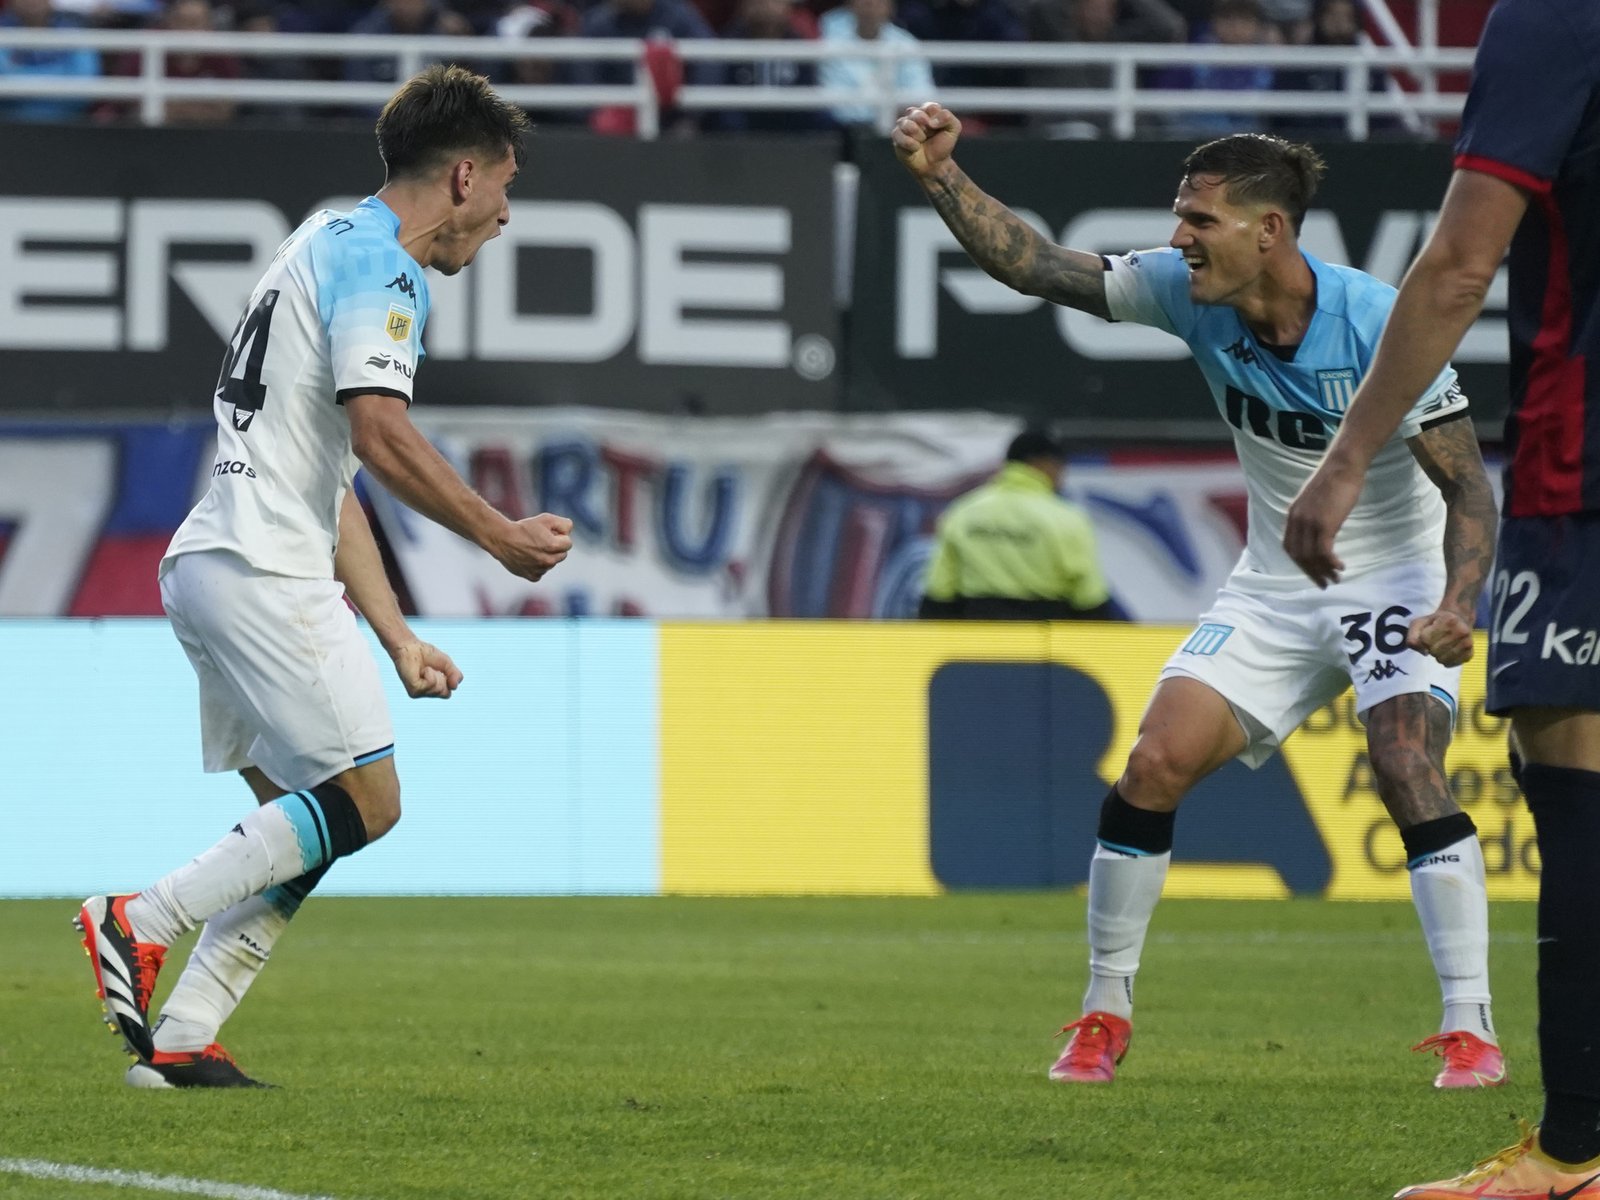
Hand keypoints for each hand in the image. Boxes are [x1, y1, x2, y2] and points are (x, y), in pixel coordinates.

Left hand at [391, 640, 463, 698]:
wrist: (411, 647)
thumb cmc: (426, 655)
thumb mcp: (447, 663)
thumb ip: (455, 675)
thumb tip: (454, 687)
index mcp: (433, 689)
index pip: (447, 693)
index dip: (448, 680)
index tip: (439, 670)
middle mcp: (426, 693)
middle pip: (445, 694)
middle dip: (442, 678)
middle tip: (431, 669)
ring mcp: (419, 693)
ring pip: (438, 689)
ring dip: (435, 675)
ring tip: (425, 669)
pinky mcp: (413, 691)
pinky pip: (430, 684)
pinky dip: (429, 674)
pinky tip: (421, 671)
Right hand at [493, 512, 572, 581]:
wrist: (502, 539)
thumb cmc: (525, 528)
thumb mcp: (546, 518)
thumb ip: (564, 524)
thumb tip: (569, 533)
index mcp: (553, 546)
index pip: (568, 543)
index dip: (559, 536)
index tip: (548, 533)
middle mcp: (548, 561)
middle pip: (562, 554)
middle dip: (555, 547)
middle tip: (540, 541)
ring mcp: (540, 570)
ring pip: (551, 563)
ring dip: (546, 556)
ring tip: (531, 548)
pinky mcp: (532, 576)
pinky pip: (541, 572)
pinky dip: (537, 566)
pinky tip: (528, 557)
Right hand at [892, 102, 961, 179]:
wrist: (934, 165)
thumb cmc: (942, 145)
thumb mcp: (953, 129)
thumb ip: (947, 118)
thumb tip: (931, 121)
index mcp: (928, 110)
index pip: (930, 108)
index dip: (936, 120)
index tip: (938, 129)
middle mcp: (915, 115)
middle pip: (917, 114)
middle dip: (926, 128)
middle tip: (929, 136)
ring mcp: (904, 125)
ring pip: (905, 123)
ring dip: (917, 135)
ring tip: (922, 141)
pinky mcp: (896, 136)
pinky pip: (897, 134)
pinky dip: (908, 143)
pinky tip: (915, 148)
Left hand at [1283, 459, 1361, 586]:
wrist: (1343, 465)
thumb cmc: (1335, 480)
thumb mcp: (1316, 501)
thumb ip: (1313, 516)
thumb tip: (1320, 531)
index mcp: (1292, 515)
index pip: (1289, 547)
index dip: (1300, 563)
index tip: (1312, 572)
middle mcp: (1296, 521)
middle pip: (1299, 556)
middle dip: (1311, 573)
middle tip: (1324, 584)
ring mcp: (1309, 523)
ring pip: (1311, 557)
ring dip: (1323, 571)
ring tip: (1335, 579)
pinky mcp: (1324, 524)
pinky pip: (1324, 552)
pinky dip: (1331, 563)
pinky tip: (1340, 567)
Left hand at [1406, 608, 1474, 667]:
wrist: (1459, 619)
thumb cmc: (1435, 622)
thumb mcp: (1419, 623)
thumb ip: (1413, 637)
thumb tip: (1424, 652)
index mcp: (1449, 620)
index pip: (1426, 640)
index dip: (1423, 638)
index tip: (1428, 633)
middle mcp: (1462, 631)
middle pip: (1434, 651)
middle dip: (1430, 647)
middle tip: (1436, 640)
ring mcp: (1468, 643)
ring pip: (1442, 660)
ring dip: (1437, 655)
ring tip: (1442, 645)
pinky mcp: (1469, 654)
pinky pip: (1450, 664)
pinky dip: (1445, 660)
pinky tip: (1448, 651)